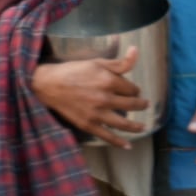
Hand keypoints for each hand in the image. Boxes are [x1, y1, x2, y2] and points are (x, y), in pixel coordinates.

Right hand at [31, 46, 148, 148]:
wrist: (49, 85)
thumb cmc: (74, 71)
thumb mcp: (97, 62)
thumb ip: (119, 62)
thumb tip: (136, 50)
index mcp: (109, 81)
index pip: (131, 88)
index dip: (134, 89)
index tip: (134, 90)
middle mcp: (105, 99)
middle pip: (131, 104)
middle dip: (140, 105)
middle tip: (145, 105)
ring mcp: (97, 114)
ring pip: (123, 123)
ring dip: (136, 126)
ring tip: (144, 126)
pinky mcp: (88, 125)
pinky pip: (107, 136)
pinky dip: (119, 142)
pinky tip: (129, 145)